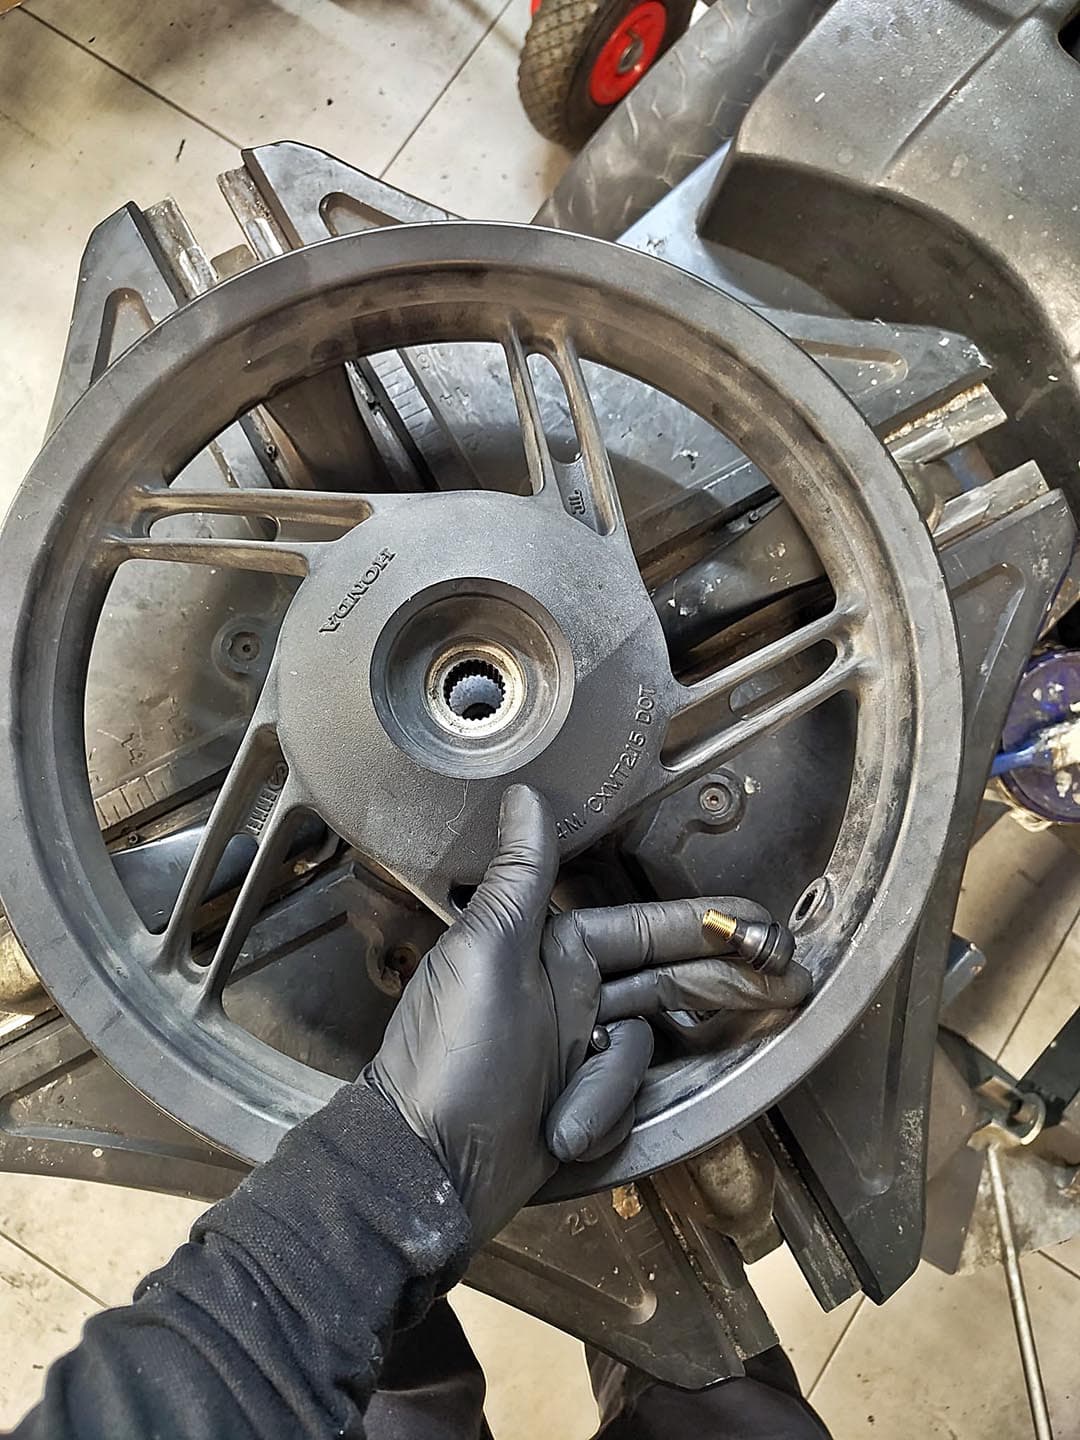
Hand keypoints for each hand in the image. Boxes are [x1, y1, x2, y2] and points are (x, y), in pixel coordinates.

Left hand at [364, 784, 809, 1244]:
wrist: (425, 1172)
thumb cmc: (452, 1060)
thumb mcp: (486, 956)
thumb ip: (521, 877)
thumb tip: (524, 795)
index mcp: (548, 949)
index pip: (646, 928)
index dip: (707, 925)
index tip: (760, 926)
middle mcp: (568, 991)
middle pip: (665, 979)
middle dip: (720, 984)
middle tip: (789, 983)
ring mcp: (576, 1048)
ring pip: (642, 1050)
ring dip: (607, 1089)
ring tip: (566, 1118)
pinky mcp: (582, 1099)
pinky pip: (623, 1096)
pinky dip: (596, 1116)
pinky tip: (562, 1135)